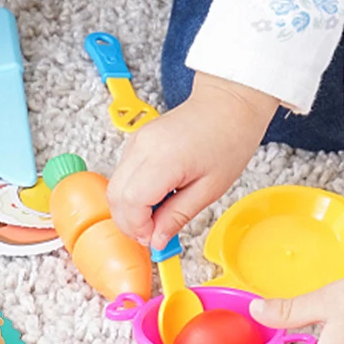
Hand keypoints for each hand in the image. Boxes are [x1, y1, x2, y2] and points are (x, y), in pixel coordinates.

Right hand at [107, 74, 278, 248]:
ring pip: (114, 187)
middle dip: (128, 222)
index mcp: (165, 159)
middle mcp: (142, 147)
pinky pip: (122, 175)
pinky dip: (132, 194)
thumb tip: (157, 239)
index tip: (154, 238)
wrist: (228, 103)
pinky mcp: (135, 142)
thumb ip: (178, 215)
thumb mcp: (211, 188)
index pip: (131, 202)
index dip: (138, 227)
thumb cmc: (229, 138)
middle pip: (115, 196)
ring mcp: (136, 142)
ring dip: (129, 209)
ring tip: (157, 215)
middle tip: (152, 234)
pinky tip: (155, 197)